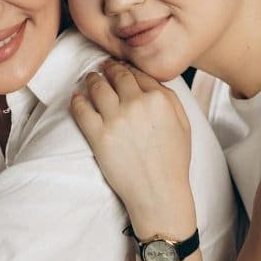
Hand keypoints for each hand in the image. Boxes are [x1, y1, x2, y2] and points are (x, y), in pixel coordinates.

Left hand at [72, 59, 195, 237]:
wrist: (158, 193)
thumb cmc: (172, 162)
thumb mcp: (183, 124)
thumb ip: (169, 98)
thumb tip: (151, 81)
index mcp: (160, 99)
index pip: (138, 73)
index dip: (127, 68)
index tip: (120, 67)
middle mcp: (137, 104)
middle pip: (116, 75)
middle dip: (108, 68)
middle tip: (102, 67)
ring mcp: (116, 119)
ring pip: (97, 87)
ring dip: (91, 79)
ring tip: (89, 78)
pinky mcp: (98, 135)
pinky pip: (81, 109)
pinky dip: (76, 100)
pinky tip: (76, 97)